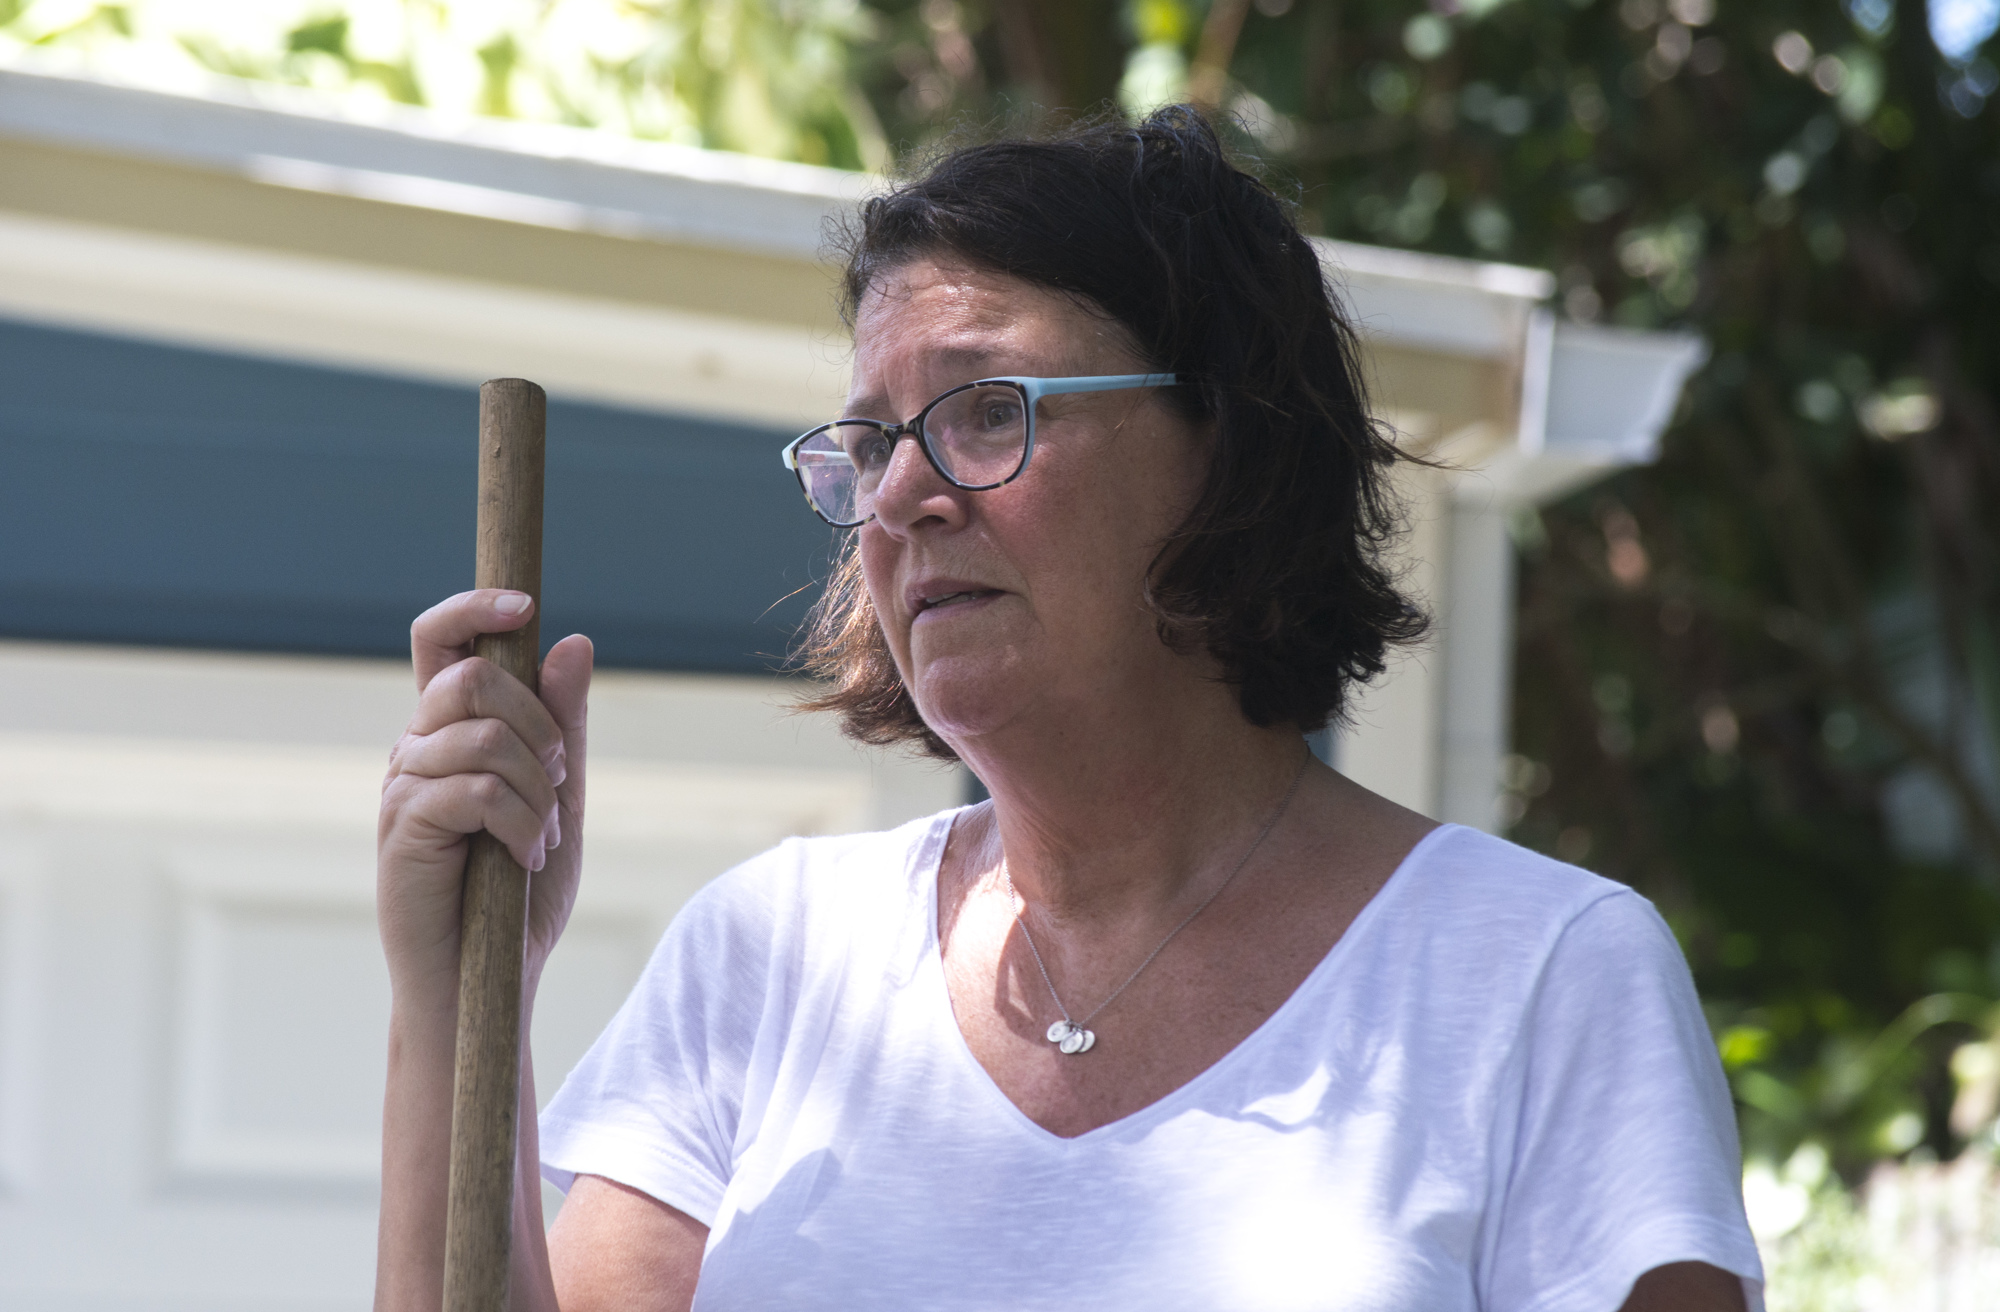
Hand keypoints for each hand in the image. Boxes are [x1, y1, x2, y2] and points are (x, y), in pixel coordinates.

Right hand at [377, 589, 593, 996]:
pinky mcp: (403, 830)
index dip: (473, 607)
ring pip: (480, 734)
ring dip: (535, 788)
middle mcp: (417, 747)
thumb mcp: (560, 796)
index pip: (441, 641)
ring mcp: (403, 787)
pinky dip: (520, 822)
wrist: (489, 979)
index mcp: (451, 730)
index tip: (524, 604)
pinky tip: (525, 857)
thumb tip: (572, 641)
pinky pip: (475, 789)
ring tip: (541, 837)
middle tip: (556, 781)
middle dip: (537, 723)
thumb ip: (563, 723)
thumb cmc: (519, 890)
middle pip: (471, 677)